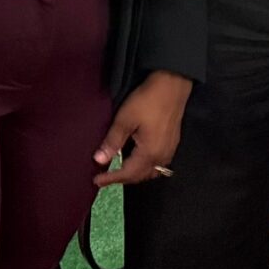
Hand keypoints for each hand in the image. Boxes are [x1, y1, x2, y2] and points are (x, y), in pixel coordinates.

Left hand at [94, 71, 191, 187]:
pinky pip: (158, 164)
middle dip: (123, 179)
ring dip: (135, 174)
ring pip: (152, 172)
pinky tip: (136, 159)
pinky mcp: (172, 143)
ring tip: (119, 170)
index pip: (128, 173)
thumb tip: (99, 160)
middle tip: (105, 177)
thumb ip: (113, 141)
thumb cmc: (146, 102)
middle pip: (141, 176)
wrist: (172, 86)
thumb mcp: (125, 119)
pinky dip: (145, 167)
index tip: (96, 181)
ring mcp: (169, 151)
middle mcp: (162, 157)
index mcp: (149, 154)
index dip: (111, 178)